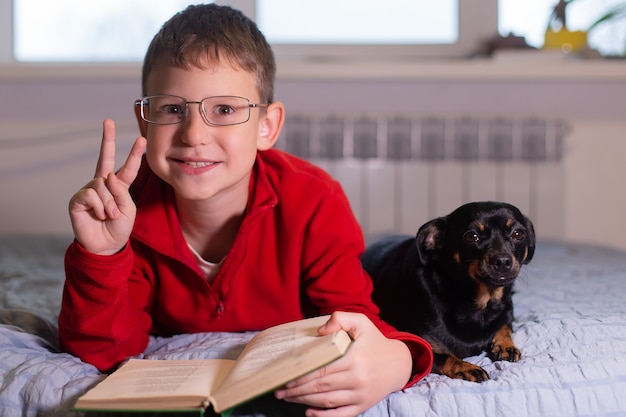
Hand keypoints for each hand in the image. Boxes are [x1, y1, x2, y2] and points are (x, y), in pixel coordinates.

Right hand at [69, 119, 145, 254]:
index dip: (134, 153)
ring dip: (110, 203)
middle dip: (107, 138)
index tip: (141, 139)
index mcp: (119, 186)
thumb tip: (107, 177)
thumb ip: (121, 192)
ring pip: (103, 184)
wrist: (105, 246)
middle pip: (105, 158)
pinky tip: (98, 215)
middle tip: (108, 121)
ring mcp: (89, 189)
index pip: (127, 167)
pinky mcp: (78, 198)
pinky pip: (92, 194)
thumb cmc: (118, 228)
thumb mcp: (128, 209)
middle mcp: (102, 184)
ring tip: (109, 216)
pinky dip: (99, 206)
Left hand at [275, 312, 411, 416]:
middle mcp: (357, 379)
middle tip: (280, 390)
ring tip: (288, 398)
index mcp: (354, 359)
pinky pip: (340, 415)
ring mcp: (360, 395)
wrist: (399, 363)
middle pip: (320, 387)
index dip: (301, 375)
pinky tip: (308, 413)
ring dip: (304, 401)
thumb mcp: (361, 322)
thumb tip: (320, 332)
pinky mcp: (363, 406)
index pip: (321, 369)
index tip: (285, 376)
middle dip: (297, 390)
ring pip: (327, 402)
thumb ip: (340, 319)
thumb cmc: (375, 341)